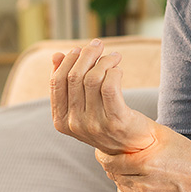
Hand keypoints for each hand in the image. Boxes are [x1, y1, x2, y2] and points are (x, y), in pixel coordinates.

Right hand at [50, 39, 154, 154]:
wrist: (134, 146)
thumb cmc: (106, 120)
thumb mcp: (82, 106)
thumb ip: (68, 83)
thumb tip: (56, 55)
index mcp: (61, 120)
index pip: (57, 82)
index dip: (67, 61)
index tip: (79, 49)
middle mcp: (75, 124)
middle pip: (75, 77)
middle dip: (87, 55)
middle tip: (98, 45)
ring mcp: (94, 124)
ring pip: (93, 78)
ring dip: (104, 60)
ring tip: (114, 57)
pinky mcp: (116, 120)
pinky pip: (110, 86)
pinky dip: (114, 71)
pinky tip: (118, 69)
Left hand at [96, 124, 190, 191]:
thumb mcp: (167, 136)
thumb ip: (142, 132)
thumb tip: (119, 126)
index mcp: (146, 163)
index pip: (111, 162)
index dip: (103, 156)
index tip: (101, 151)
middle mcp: (145, 185)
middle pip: (115, 176)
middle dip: (112, 167)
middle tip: (113, 158)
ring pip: (122, 189)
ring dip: (122, 179)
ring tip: (129, 169)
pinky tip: (133, 185)